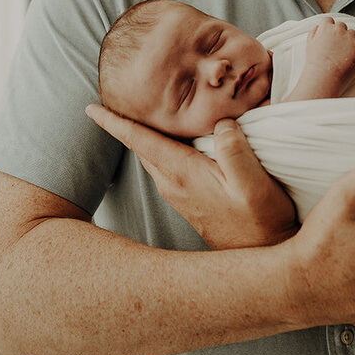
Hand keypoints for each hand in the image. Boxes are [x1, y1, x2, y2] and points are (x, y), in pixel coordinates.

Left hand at [85, 105, 296, 248]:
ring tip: (134, 114)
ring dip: (140, 136)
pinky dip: (157, 147)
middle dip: (122, 123)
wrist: (263, 255)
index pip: (140, 141)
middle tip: (110, 99)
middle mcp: (173, 184)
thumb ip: (235, 152)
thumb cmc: (261, 220)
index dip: (114, 122)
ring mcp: (178, 193)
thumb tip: (221, 122)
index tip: (90, 108)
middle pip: (139, 146)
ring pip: (150, 156)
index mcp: (182, 173)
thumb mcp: (254, 185)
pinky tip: (168, 140)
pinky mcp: (187, 199)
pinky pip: (162, 165)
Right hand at [305, 17, 354, 78]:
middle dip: (340, 33)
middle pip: (342, 26)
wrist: (323, 72)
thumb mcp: (310, 42)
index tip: (330, 34)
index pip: (329, 20)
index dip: (330, 27)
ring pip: (353, 32)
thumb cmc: (316, 61)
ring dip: (351, 39)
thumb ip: (315, 31)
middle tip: (338, 44)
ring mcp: (349, 37)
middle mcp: (338, 29)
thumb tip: (319, 27)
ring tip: (346, 50)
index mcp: (326, 27)